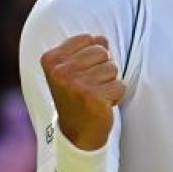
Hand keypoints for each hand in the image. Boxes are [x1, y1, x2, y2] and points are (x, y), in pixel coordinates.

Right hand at [41, 34, 123, 150]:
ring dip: (110, 83)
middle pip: (102, 51)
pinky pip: (120, 85)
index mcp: (51, 59)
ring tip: (96, 95)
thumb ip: (86, 48)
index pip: (90, 38)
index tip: (82, 74)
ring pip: (113, 68)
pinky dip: (116, 95)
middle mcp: (61, 71)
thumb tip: (102, 39)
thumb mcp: (73, 68)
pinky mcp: (93, 97)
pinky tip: (102, 104)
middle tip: (91, 86)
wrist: (77, 133)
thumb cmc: (78, 95)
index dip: (94, 56)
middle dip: (103, 68)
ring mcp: (76, 84)